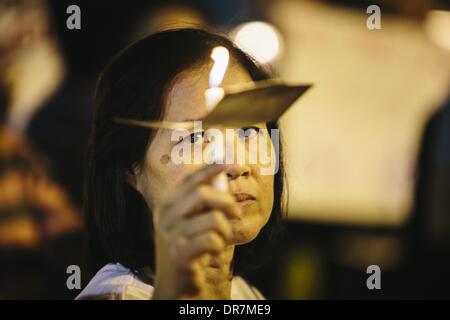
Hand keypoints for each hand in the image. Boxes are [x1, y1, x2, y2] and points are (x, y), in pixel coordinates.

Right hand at [151, 164, 240, 298]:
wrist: (174, 283)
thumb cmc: (189, 248)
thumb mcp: (193, 221)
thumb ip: (205, 201)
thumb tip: (222, 176)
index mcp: (168, 204)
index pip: (191, 179)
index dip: (212, 169)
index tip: (232, 163)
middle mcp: (165, 216)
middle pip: (203, 193)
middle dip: (227, 202)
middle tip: (236, 213)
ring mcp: (170, 235)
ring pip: (214, 219)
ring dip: (225, 231)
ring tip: (220, 240)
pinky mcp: (179, 254)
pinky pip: (212, 239)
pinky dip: (219, 245)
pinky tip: (212, 252)